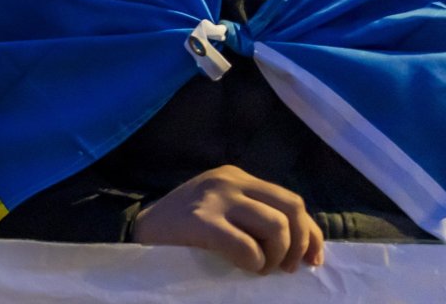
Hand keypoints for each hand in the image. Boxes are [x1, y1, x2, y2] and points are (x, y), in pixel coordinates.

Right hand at [134, 165, 324, 273]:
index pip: (290, 201)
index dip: (311, 233)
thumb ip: (253, 218)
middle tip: (285, 268)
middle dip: (298, 244)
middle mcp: (228, 181)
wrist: (132, 236)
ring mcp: (213, 199)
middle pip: (292, 208)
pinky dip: (253, 263)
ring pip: (276, 226)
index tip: (313, 259)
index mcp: (235, 177)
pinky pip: (247, 246)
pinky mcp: (200, 221)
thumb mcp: (221, 213)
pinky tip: (242, 268)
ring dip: (276, 257)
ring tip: (260, 268)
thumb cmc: (181, 234)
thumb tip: (304, 247)